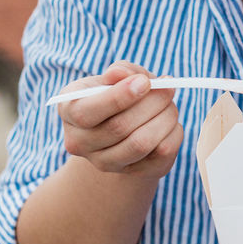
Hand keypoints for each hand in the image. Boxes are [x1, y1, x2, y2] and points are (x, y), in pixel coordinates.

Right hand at [58, 61, 183, 179]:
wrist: (125, 126)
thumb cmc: (120, 92)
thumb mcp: (118, 76)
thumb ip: (121, 71)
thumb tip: (120, 73)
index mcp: (69, 110)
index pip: (87, 113)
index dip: (119, 97)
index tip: (145, 82)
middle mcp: (79, 142)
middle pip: (119, 127)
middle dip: (151, 103)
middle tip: (168, 87)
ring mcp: (103, 163)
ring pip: (141, 144)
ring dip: (164, 118)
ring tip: (170, 103)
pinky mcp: (132, 173)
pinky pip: (161, 154)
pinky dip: (173, 133)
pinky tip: (170, 121)